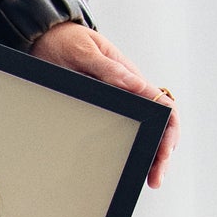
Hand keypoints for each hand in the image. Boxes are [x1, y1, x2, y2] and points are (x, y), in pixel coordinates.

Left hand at [30, 21, 178, 189]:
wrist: (47, 37)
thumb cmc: (68, 42)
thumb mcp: (86, 52)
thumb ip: (109, 70)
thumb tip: (138, 86)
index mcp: (132, 77)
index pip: (164, 107)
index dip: (168, 131)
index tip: (164, 153)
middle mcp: (131, 91)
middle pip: (159, 124)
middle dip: (162, 152)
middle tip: (156, 179)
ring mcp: (120, 101)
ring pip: (145, 130)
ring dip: (150, 154)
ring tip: (149, 179)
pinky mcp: (107, 107)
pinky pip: (125, 130)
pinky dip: (133, 149)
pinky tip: (133, 166)